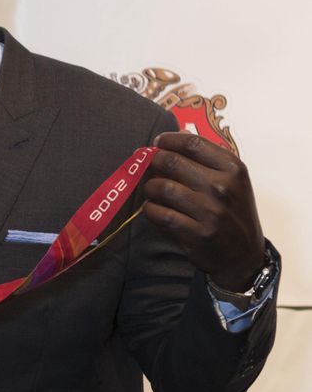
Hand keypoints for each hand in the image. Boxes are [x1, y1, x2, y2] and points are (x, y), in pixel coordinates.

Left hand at [142, 131, 265, 289]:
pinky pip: (160, 214)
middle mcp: (222, 187)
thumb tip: (176, 136)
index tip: (158, 142)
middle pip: (172, 162)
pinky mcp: (196, 233)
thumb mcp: (233, 181)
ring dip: (149, 187)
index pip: (192, 144)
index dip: (169, 140)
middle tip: (148, 166)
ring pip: (162, 187)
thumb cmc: (234, 212)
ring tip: (150, 190)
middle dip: (153, 162)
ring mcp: (209, 211)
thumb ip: (208, 159)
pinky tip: (152, 208)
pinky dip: (150, 209)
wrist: (243, 255)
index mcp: (233, 168)